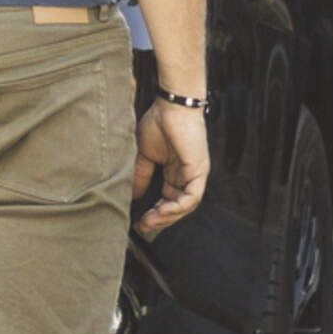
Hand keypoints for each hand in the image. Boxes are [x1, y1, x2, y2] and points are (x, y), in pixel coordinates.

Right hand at [134, 99, 210, 235]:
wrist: (170, 106)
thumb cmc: (159, 123)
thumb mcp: (144, 155)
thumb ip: (140, 175)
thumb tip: (133, 196)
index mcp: (174, 173)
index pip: (167, 201)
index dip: (154, 213)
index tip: (139, 222)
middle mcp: (186, 177)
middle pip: (177, 207)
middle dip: (160, 220)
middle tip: (143, 227)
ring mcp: (194, 175)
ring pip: (186, 206)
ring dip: (167, 216)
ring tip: (150, 221)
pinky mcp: (199, 171)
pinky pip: (192, 197)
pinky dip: (178, 207)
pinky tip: (161, 210)